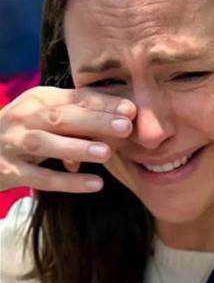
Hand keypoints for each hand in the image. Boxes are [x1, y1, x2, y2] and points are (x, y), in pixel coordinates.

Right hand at [0, 87, 135, 192]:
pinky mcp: (9, 171)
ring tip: (106, 153)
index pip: (74, 98)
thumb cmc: (24, 131)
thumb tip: (122, 125)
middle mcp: (23, 118)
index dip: (102, 103)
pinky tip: (95, 184)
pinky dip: (68, 182)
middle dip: (94, 121)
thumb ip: (80, 120)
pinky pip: (40, 177)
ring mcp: (12, 144)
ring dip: (76, 147)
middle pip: (60, 117)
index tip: (131, 110)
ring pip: (45, 144)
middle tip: (125, 127)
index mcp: (38, 99)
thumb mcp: (47, 117)